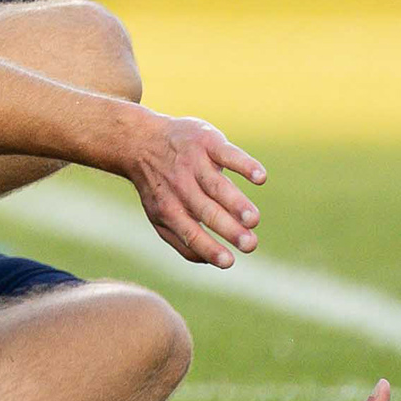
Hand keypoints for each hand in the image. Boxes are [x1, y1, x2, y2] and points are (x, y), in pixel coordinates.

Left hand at [120, 110, 264, 267]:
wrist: (140, 139)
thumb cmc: (159, 184)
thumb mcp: (159, 213)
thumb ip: (180, 239)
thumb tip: (210, 261)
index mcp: (169, 209)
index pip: (190, 233)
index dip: (209, 248)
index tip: (229, 262)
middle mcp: (180, 186)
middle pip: (207, 211)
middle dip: (229, 229)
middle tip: (250, 245)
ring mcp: (194, 163)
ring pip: (217, 185)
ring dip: (236, 203)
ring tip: (253, 219)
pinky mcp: (207, 142)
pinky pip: (227, 154)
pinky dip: (244, 165)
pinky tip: (260, 177)